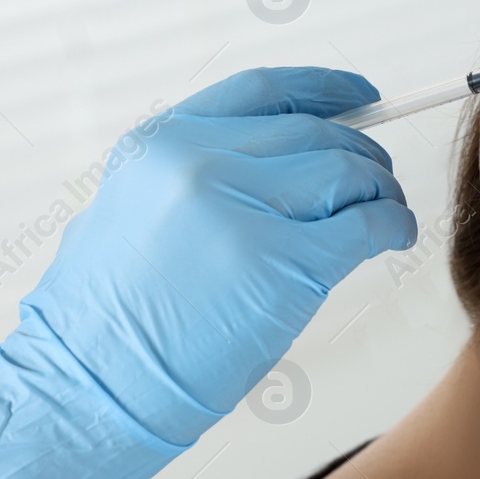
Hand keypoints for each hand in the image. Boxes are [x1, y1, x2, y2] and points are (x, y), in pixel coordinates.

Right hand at [0, 68, 414, 478]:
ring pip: (349, 172)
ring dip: (381, 190)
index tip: (363, 95)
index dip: (325, 89)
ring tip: (388, 213)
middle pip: (316, 133)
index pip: (264, 90)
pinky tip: (395, 238)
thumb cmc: (104, 322)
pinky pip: (366, 224)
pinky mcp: (285, 263)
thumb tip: (273, 162)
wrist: (84, 389)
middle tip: (378, 181)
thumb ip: (194, 173)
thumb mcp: (129, 210)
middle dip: (360, 154)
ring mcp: (244, 208)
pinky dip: (393, 226)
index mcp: (161, 142)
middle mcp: (202, 161)